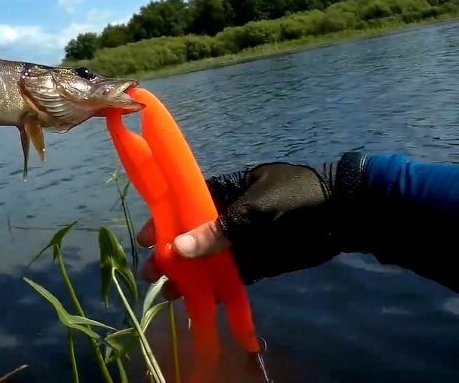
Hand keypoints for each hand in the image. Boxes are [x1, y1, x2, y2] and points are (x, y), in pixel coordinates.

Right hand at [136, 153, 373, 299]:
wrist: (345, 215)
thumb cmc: (296, 198)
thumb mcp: (254, 210)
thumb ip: (217, 231)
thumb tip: (177, 248)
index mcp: (223, 190)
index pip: (184, 204)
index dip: (164, 221)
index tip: (145, 239)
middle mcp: (227, 216)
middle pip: (191, 236)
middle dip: (171, 253)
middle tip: (152, 273)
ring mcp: (241, 241)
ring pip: (207, 260)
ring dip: (189, 275)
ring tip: (169, 293)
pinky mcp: (256, 263)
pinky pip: (229, 277)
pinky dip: (215, 289)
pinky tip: (197, 302)